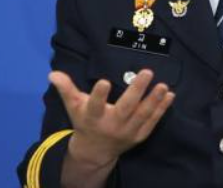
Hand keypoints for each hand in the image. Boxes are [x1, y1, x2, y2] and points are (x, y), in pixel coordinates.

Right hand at [49, 69, 174, 168]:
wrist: (96, 150)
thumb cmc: (85, 121)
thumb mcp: (73, 106)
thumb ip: (66, 89)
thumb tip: (52, 73)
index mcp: (93, 117)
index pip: (95, 106)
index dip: (99, 95)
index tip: (104, 81)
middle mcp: (111, 125)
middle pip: (125, 108)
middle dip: (137, 91)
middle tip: (147, 72)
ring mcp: (127, 132)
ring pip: (142, 116)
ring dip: (154, 100)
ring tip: (163, 85)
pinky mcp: (139, 136)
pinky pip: (152, 122)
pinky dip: (161, 109)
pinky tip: (169, 95)